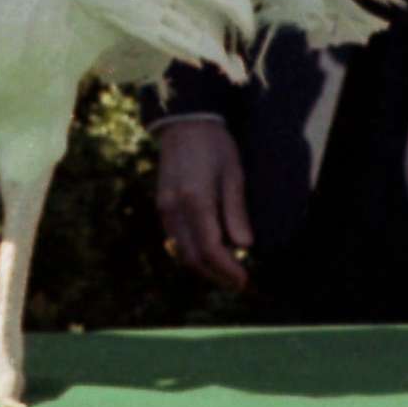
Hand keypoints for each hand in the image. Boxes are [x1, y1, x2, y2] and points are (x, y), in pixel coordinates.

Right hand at [154, 119, 253, 291]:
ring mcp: (164, 209)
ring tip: (227, 272)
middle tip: (240, 283)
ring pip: (182, 252)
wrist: (184, 123)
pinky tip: (209, 252)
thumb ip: (236, 210)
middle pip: (193, 258)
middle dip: (217, 276)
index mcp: (195, 200)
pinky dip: (192, 253)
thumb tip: (244, 246)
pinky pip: (175, 239)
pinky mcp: (162, 206)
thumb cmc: (215, 145)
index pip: (211, 249)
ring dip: (204, 267)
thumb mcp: (233, 174)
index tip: (245, 280)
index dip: (228, 270)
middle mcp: (174, 209)